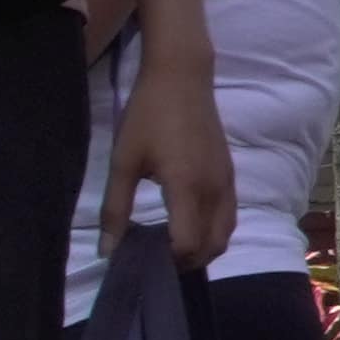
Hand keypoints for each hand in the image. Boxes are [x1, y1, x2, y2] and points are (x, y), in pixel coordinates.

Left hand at [100, 62, 236, 278]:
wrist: (182, 77)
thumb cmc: (148, 116)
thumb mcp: (123, 162)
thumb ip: (115, 210)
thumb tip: (108, 251)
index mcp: (188, 187)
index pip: (187, 245)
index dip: (167, 260)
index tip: (143, 258)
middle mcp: (216, 190)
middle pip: (211, 248)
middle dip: (186, 262)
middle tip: (155, 259)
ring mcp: (228, 183)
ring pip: (225, 235)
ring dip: (202, 250)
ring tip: (170, 247)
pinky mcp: (231, 176)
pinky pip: (229, 217)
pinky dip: (212, 232)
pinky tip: (185, 225)